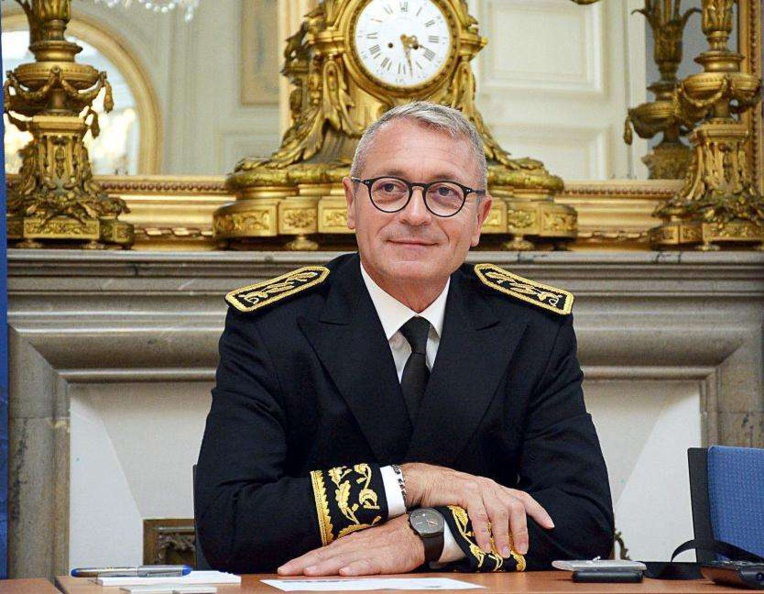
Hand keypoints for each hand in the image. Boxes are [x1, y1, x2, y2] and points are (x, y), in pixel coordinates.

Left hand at [278, 515, 423, 576]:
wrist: (414, 530)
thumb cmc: (387, 540)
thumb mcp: (362, 545)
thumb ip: (345, 553)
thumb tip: (324, 563)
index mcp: (347, 544)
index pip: (320, 553)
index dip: (301, 560)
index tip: (284, 568)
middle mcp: (354, 546)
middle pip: (324, 557)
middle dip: (303, 564)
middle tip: (284, 571)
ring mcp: (368, 552)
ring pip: (341, 560)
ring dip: (324, 567)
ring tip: (308, 572)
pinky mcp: (384, 559)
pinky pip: (368, 565)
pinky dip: (356, 568)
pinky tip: (346, 572)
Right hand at [400, 463, 553, 556]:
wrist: (424, 482)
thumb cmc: (447, 494)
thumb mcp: (472, 500)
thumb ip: (487, 510)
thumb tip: (501, 534)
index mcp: (494, 488)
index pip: (522, 498)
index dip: (538, 511)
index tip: (550, 525)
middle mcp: (489, 485)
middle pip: (515, 507)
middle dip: (521, 531)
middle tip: (521, 550)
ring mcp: (478, 487)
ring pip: (500, 513)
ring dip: (503, 536)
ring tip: (503, 554)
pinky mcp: (465, 492)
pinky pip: (480, 515)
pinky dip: (483, 533)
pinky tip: (484, 546)